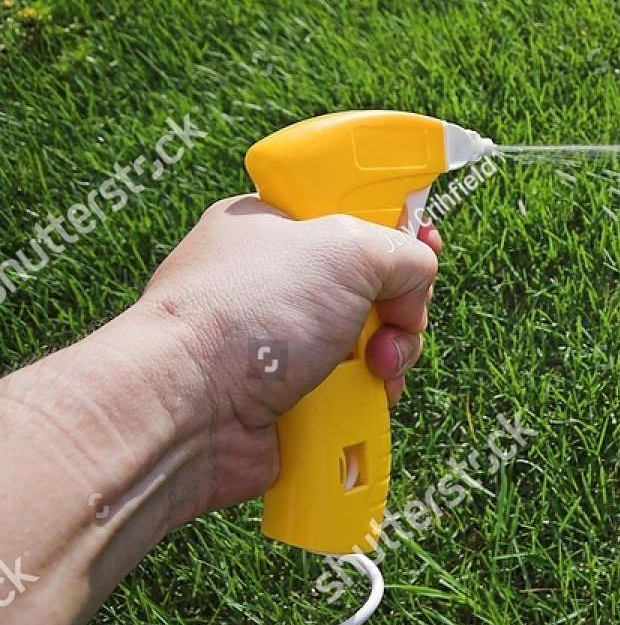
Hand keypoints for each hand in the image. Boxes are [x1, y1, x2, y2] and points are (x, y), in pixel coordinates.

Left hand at [132, 195, 441, 526]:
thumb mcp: (347, 246)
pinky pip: (352, 395)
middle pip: (372, 287)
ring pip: (370, 345)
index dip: (394, 230)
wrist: (190, 408)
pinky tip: (364, 400)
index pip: (349, 216)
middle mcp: (274, 285)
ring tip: (376, 369)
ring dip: (390, 357)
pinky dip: (367, 401)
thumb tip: (417, 281)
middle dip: (399, 307)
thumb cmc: (247, 313)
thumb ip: (402, 249)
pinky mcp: (289, 401)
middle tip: (396, 318)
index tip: (424, 242)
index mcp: (272, 227)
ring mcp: (280, 345)